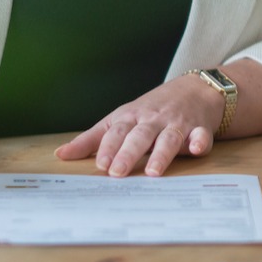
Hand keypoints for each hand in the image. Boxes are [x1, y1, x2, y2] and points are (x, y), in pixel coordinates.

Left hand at [55, 73, 220, 176]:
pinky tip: (197, 149)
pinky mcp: (199, 128)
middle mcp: (152, 120)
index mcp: (131, 118)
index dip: (108, 148)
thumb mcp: (119, 119)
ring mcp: (177, 124)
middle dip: (128, 153)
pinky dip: (200, 142)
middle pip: (139, 136)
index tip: (100, 164)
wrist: (194, 89)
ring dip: (162, 153)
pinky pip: (201, 135)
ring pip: (168, 138)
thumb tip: (60, 155)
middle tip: (118, 172)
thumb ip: (91, 139)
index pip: (116, 132)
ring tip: (153, 171)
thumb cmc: (151, 110)